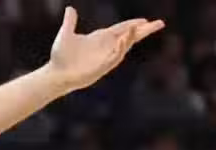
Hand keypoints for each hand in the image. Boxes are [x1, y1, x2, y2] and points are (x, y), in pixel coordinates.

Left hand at [47, 7, 164, 91]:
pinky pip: (114, 57)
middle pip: (129, 37)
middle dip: (144, 30)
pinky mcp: (101, 68)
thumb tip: (70, 9)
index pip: (121, 29)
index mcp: (100, 38)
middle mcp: (105, 47)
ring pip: (124, 46)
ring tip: (141, 27)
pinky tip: (123, 40)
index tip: (146, 20)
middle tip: (160, 23)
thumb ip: (70, 22)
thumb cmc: (60, 57)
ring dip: (132, 37)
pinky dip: (119, 49)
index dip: (133, 24)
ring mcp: (104, 58)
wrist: (55, 74)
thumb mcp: (65, 35)